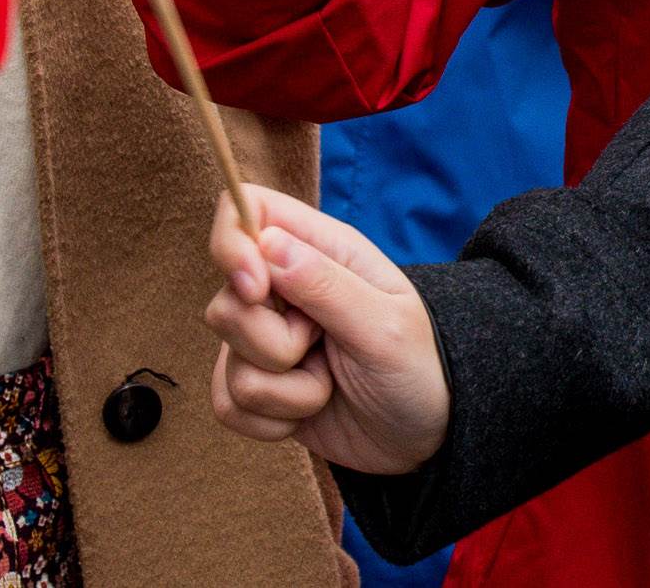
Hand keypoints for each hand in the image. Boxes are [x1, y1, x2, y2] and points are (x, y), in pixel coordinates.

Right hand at [208, 185, 450, 473]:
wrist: (425, 438)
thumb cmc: (417, 368)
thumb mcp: (384, 326)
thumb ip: (326, 284)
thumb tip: (266, 242)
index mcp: (320, 251)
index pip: (246, 210)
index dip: (232, 244)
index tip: (256, 290)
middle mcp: (284, 291)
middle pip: (225, 302)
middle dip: (272, 344)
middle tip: (324, 348)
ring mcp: (266, 342)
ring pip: (227, 363)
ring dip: (285, 391)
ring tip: (329, 384)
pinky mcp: (258, 389)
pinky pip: (227, 406)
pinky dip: (270, 421)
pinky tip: (306, 415)